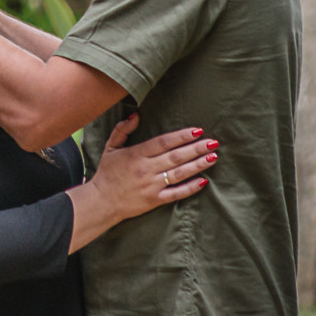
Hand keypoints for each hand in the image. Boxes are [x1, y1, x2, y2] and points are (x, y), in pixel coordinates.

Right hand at [87, 113, 214, 220]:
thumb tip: (136, 115)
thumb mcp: (110, 148)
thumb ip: (122, 130)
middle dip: (196, 149)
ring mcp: (152, 185)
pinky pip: (176, 194)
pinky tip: (203, 181)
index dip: (181, 136)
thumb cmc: (107, 173)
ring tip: (213, 157)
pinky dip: (190, 188)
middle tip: (213, 142)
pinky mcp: (155, 200)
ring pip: (179, 173)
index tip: (197, 131)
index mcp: (136, 154)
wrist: (101, 201)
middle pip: (176, 156)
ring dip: (198, 165)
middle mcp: (146, 169)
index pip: (163, 142)